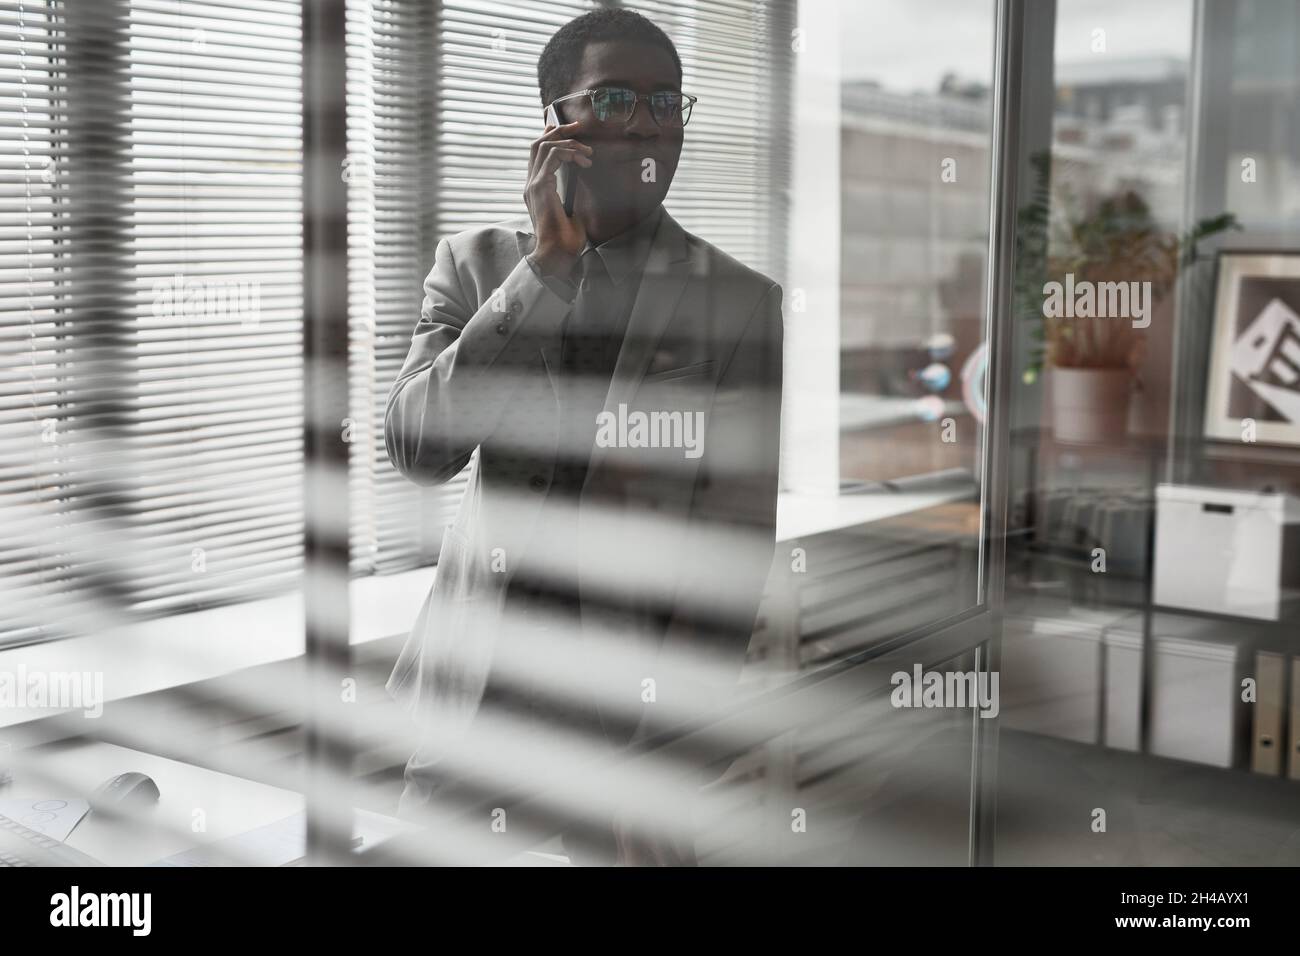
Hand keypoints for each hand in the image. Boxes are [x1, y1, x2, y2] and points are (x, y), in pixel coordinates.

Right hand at [524, 120, 592, 278]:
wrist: (557, 253)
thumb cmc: (565, 240)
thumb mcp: (571, 212)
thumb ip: (571, 196)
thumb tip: (583, 183)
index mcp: (535, 189)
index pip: (537, 154)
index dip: (551, 137)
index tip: (571, 132)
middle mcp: (530, 185)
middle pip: (537, 144)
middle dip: (559, 130)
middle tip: (578, 126)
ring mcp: (532, 185)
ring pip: (545, 146)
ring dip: (569, 144)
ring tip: (588, 153)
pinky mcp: (540, 187)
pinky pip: (552, 156)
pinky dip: (569, 153)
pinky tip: (583, 161)